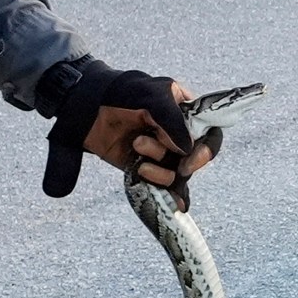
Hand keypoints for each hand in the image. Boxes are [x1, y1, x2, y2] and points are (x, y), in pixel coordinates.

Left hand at [40, 64, 214, 209]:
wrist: (87, 104)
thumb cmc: (124, 92)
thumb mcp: (154, 97)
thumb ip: (174, 121)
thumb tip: (187, 151)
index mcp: (185, 112)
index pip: (210, 132)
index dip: (205, 149)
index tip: (188, 158)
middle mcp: (176, 134)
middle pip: (194, 158)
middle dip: (180, 161)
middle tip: (173, 164)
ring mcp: (160, 153)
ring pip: (175, 174)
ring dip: (159, 169)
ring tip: (137, 149)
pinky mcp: (144, 167)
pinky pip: (161, 185)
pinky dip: (169, 195)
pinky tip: (174, 205)